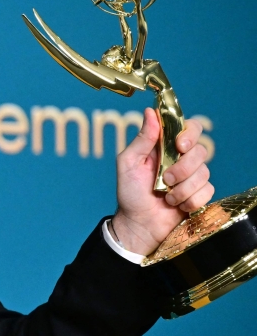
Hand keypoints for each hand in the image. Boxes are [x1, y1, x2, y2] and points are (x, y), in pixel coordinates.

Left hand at [112, 108, 213, 255]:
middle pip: (201, 151)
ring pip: (204, 173)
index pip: (190, 128)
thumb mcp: (128, 163)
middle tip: (166, 179)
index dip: (190, 133)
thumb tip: (150, 112)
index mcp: (165, 147)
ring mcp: (193, 177)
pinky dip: (190, 200)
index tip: (180, 145)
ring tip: (167, 196)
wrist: (138, 224)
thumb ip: (141, 139)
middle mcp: (182, 159)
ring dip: (183, 188)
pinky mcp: (200, 194)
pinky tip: (177, 205)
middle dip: (183, 168)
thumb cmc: (130, 193)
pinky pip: (208, 191)